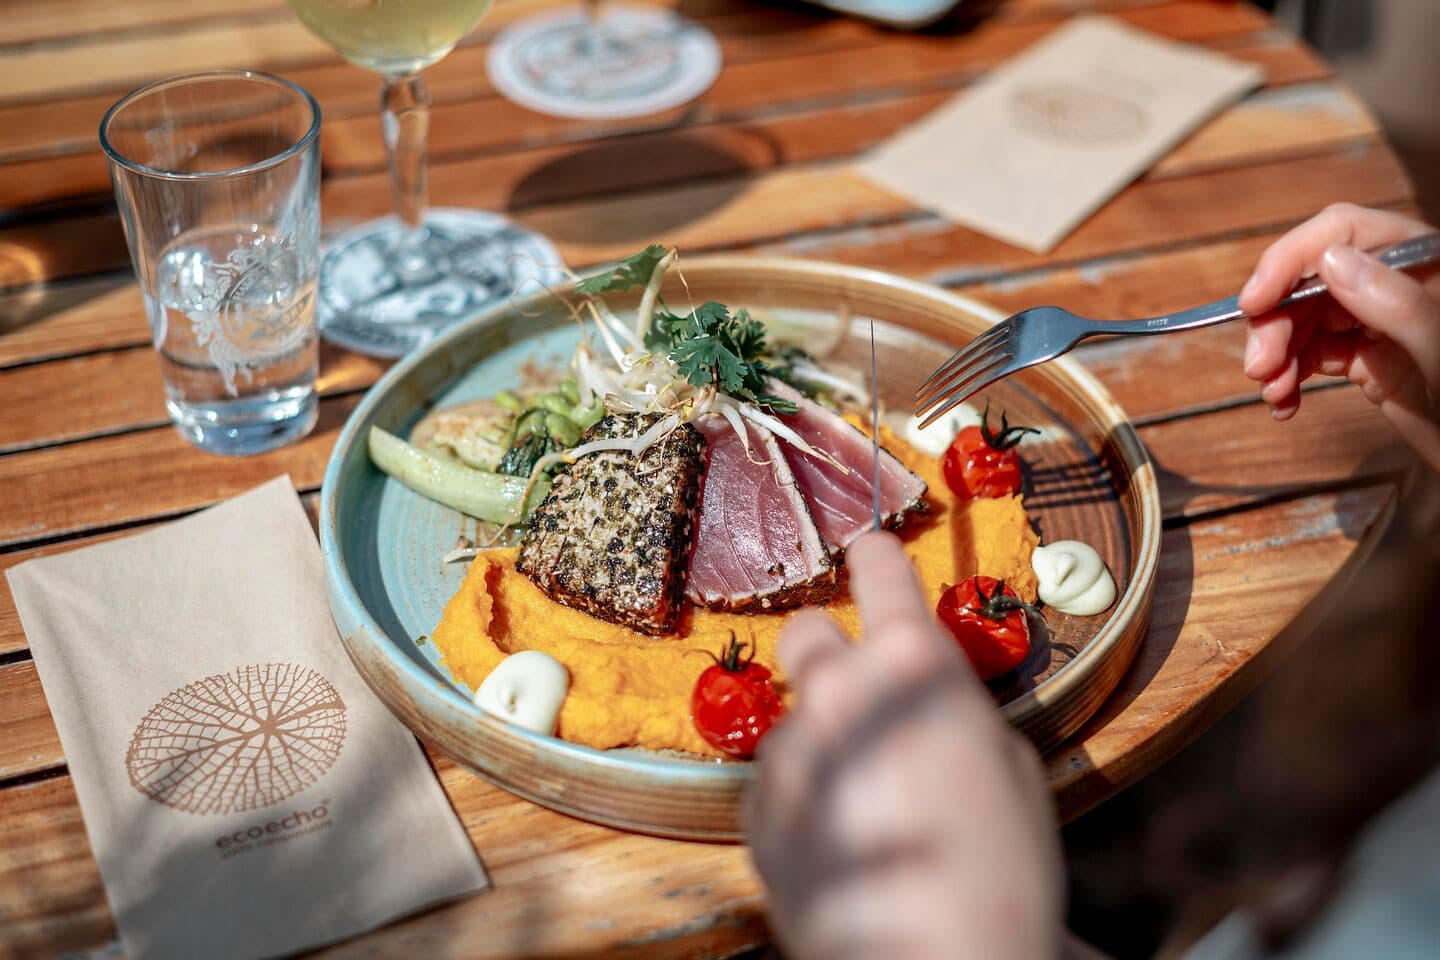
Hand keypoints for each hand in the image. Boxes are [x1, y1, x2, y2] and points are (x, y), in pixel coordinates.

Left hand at [744, 533, 1061, 959]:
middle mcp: (839, 692)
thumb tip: (937, 712)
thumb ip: (961, 717)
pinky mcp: (758, 809)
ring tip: (870, 801)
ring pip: (796, 717)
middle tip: (862, 685)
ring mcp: (791, 750)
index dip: (877, 558)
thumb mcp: (1013, 773)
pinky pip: (777, 779)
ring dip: (824, 739)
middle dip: (830, 648)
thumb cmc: (997, 873)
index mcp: (913, 666)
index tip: (870, 550)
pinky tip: (843, 837)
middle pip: (805, 631)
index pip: (879, 571)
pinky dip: (803, 795)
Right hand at [1237, 203, 1439, 469]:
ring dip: (1276, 355)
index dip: (1290, 259)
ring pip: (1304, 319)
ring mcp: (1379, 323)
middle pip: (1311, 281)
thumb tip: (1330, 261)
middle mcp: (1394, 285)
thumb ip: (1396, 303)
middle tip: (1258, 369)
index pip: (1343, 233)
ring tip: (1273, 393)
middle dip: (1276, 322)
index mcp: (1420, 262)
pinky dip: (1288, 378)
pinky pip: (1312, 355)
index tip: (1253, 302)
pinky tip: (1284, 404)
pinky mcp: (1368, 360)